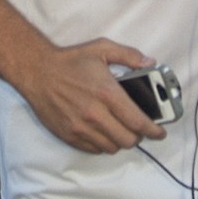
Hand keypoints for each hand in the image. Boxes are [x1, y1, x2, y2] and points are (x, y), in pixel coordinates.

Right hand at [15, 37, 162, 154]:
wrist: (37, 71)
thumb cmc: (69, 61)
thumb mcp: (101, 49)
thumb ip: (129, 56)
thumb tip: (149, 63)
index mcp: (107, 93)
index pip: (138, 122)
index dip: (154, 131)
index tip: (160, 132)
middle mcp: (95, 114)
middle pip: (128, 140)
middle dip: (138, 137)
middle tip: (138, 129)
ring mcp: (81, 127)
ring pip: (112, 147)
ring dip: (120, 141)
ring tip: (120, 130)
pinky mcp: (69, 135)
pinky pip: (94, 149)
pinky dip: (103, 144)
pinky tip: (103, 132)